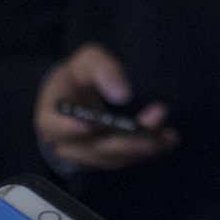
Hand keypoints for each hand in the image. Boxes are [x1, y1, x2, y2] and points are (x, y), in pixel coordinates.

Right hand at [34, 43, 178, 170]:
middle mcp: (66, 141)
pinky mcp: (106, 158)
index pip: (52, 125)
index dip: (67, 128)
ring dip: (142, 148)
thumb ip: (103, 69)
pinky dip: (148, 150)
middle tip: (153, 126)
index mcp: (51, 114)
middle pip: (92, 148)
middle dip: (125, 141)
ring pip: (112, 158)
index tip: (87, 126)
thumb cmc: (80, 75)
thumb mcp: (88, 60)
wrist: (81, 93)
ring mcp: (86, 154)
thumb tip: (122, 94)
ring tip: (168, 135)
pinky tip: (169, 140)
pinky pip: (125, 159)